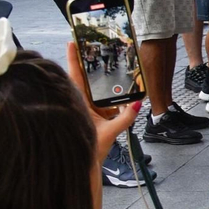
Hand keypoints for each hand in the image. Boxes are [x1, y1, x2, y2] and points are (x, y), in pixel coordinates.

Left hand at [64, 41, 139, 163]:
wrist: (85, 166)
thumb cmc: (89, 149)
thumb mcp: (110, 132)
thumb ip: (125, 118)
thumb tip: (137, 104)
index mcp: (78, 104)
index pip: (74, 76)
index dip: (73, 59)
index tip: (72, 42)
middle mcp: (79, 104)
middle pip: (82, 80)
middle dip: (88, 65)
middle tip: (93, 49)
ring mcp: (83, 110)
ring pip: (91, 91)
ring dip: (99, 83)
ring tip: (109, 72)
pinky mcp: (90, 117)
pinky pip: (98, 103)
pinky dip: (106, 99)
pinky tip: (116, 96)